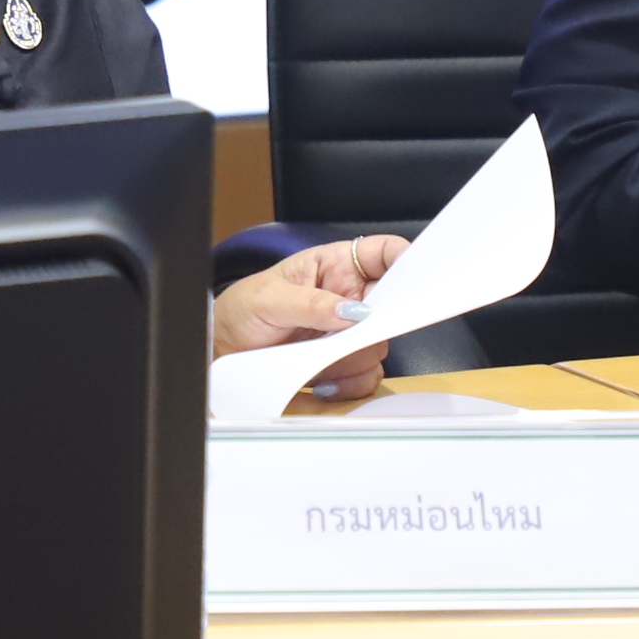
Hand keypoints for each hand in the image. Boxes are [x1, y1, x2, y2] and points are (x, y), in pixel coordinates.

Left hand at [211, 235, 409, 397]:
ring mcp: (348, 333)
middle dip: (378, 322)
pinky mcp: (343, 364)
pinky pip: (366, 376)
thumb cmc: (242, 310)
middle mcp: (349, 297)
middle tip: (354, 331)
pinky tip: (320, 382)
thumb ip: (311, 303)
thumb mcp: (269, 299)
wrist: (224, 350)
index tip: (414, 276)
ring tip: (315, 355)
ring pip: (379, 346)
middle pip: (392, 307)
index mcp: (334, 265)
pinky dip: (347, 384)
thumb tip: (354, 311)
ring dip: (351, 357)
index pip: (382, 253)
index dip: (405, 259)